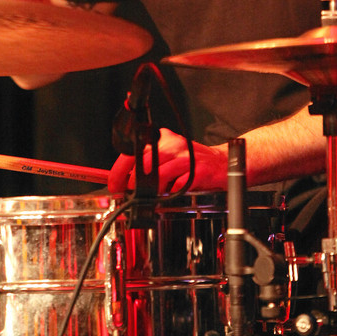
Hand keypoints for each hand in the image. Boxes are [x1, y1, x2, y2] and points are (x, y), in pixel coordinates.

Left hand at [107, 127, 227, 193]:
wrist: (223, 163)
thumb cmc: (193, 162)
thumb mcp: (169, 157)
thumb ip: (149, 165)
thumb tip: (125, 181)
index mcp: (163, 139)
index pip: (134, 150)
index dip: (120, 170)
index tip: (114, 184)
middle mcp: (174, 145)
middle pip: (144, 161)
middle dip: (131, 181)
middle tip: (127, 193)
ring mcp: (187, 157)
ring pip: (159, 173)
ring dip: (150, 189)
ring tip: (149, 196)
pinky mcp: (199, 171)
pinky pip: (178, 185)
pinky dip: (170, 193)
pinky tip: (170, 195)